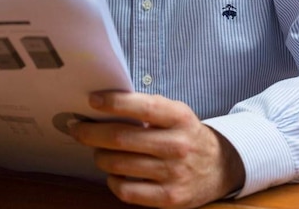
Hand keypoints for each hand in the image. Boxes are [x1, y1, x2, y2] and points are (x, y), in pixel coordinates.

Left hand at [69, 92, 244, 208]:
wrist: (220, 167)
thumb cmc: (186, 134)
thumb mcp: (176, 114)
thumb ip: (147, 108)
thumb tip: (104, 104)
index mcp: (180, 118)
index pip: (144, 107)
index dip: (115, 102)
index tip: (92, 100)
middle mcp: (178, 145)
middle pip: (122, 138)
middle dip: (91, 133)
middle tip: (77, 128)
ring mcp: (174, 174)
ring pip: (119, 164)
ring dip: (99, 156)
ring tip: (98, 150)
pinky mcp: (169, 198)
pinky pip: (126, 191)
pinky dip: (112, 181)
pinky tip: (114, 173)